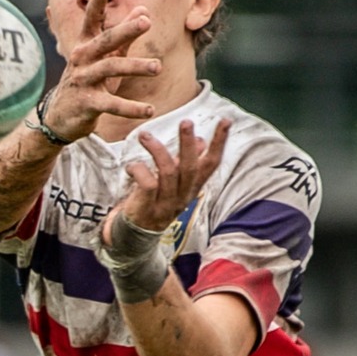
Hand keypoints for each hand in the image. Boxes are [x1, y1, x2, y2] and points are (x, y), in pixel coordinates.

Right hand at [40, 0, 163, 142]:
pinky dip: (131, 108)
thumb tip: (144, 10)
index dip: (97, 0)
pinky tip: (149, 109)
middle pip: (105, 41)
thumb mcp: (106, 56)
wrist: (61, 116)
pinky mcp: (87, 103)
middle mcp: (82, 58)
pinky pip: (112, 104)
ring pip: (111, 69)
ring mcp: (83, 80)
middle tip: (146, 22)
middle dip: (125, 30)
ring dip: (135, 67)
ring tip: (158, 67)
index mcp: (86, 43)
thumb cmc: (88, 81)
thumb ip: (125, 35)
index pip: (93, 18)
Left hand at [107, 117, 233, 236]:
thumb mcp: (174, 182)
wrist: (134, 234)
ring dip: (158, 150)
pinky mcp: (148, 208)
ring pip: (169, 172)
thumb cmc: (154, 201)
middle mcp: (183, 196)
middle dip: (189, 144)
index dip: (219, 143)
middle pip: (191, 167)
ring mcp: (166, 204)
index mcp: (192, 188)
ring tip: (144, 135)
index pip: (211, 164)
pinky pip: (148, 183)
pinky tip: (131, 166)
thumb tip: (201, 141)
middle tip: (186, 122)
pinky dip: (138, 169)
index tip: (225, 121)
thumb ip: (186, 163)